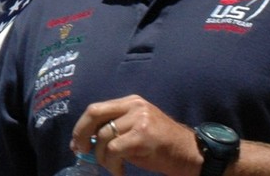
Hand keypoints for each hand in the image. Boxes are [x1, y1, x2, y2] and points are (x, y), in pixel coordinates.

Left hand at [69, 94, 201, 175]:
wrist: (193, 154)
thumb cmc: (162, 146)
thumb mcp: (137, 129)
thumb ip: (115, 129)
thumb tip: (86, 141)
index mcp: (130, 102)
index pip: (96, 108)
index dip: (81, 126)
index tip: (76, 143)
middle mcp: (134, 106)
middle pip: (94, 114)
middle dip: (82, 134)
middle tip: (81, 151)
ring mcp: (139, 120)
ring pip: (104, 137)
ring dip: (101, 157)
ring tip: (111, 167)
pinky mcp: (143, 136)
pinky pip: (115, 150)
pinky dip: (112, 164)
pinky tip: (119, 172)